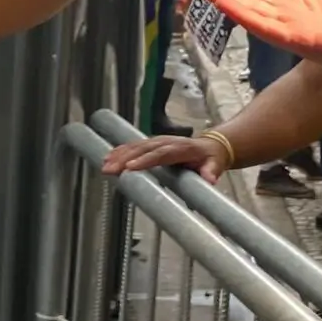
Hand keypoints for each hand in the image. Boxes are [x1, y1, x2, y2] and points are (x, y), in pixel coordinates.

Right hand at [100, 132, 229, 181]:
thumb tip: (210, 179)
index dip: (146, 160)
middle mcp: (167, 142)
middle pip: (143, 149)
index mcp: (181, 148)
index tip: (131, 168)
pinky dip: (120, 151)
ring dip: (119, 155)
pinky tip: (108, 156)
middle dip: (125, 158)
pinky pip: (134, 146)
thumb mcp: (215, 164)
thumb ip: (211, 171)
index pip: (162, 154)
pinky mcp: (152, 144)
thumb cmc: (211, 158)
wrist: (211, 146)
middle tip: (110, 169)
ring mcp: (158, 141)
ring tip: (105, 164)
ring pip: (136, 146)